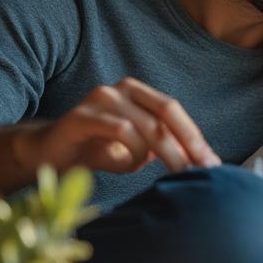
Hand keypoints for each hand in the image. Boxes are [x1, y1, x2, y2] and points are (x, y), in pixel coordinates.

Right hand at [13, 77, 219, 173]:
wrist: (50, 155)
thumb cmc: (100, 150)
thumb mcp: (139, 149)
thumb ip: (166, 148)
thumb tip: (204, 162)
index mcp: (137, 92)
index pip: (173, 111)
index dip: (194, 137)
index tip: (212, 163)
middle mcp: (120, 89)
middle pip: (165, 114)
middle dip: (187, 144)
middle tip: (201, 171)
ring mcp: (99, 99)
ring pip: (146, 125)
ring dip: (161, 154)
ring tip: (165, 173)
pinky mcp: (80, 117)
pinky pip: (119, 130)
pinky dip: (131, 151)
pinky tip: (130, 165)